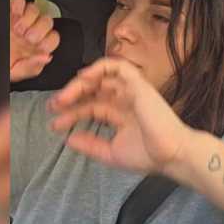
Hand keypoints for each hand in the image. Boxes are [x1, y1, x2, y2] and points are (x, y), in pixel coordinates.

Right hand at [9, 0, 59, 82]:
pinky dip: (17, 3)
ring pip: (34, 8)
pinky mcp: (8, 8)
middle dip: (38, 29)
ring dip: (27, 18)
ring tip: (17, 29)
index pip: (53, 37)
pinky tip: (12, 15)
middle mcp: (29, 31)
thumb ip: (32, 66)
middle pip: (47, 21)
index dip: (48, 40)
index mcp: (35, 47)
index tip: (38, 46)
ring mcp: (19, 18)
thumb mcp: (15, 72)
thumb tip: (47, 57)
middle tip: (26, 38)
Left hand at [48, 58, 193, 178]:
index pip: (91, 107)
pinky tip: (83, 78)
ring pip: (101, 77)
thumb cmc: (148, 155)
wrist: (170, 155)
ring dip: (80, 83)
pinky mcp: (138, 84)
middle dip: (70, 96)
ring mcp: (131, 91)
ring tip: (64, 97)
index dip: (71, 113)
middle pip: (93, 90)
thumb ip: (90, 145)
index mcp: (120, 114)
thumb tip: (69, 140)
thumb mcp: (110, 153)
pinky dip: (98, 68)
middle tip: (53, 106)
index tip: (55, 124)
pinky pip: (117, 67)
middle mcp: (124, 100)